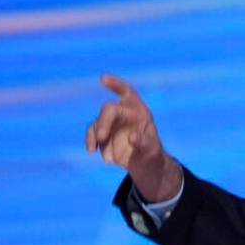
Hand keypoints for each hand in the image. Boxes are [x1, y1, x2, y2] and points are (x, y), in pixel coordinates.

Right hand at [86, 74, 180, 201]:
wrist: (145, 166)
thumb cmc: (152, 153)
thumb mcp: (152, 150)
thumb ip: (144, 143)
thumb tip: (132, 137)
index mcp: (140, 111)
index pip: (127, 92)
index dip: (116, 85)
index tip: (103, 79)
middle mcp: (124, 113)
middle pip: (109, 110)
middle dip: (104, 122)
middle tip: (102, 138)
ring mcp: (111, 123)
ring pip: (98, 124)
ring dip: (99, 139)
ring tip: (109, 159)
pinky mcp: (103, 134)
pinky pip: (93, 134)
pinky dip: (91, 142)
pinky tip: (92, 152)